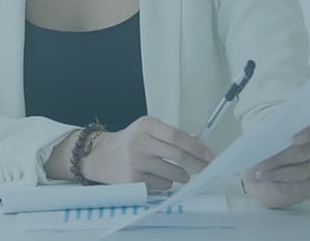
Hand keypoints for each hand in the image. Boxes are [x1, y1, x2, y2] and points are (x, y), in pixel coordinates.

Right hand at [82, 116, 214, 189]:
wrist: (98, 156)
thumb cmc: (127, 143)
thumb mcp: (146, 131)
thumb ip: (171, 135)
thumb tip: (198, 139)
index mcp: (145, 125)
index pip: (177, 136)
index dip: (197, 147)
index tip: (210, 155)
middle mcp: (139, 142)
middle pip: (179, 155)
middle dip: (198, 164)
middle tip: (207, 168)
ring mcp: (136, 161)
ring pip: (174, 173)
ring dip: (181, 175)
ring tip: (173, 171)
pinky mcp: (133, 179)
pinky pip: (163, 185)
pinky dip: (165, 183)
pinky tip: (153, 176)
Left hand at [242, 117, 309, 208]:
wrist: (264, 171)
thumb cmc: (266, 148)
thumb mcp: (266, 137)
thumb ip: (272, 132)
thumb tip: (265, 135)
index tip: (294, 139)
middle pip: (303, 152)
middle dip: (278, 159)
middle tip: (260, 164)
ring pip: (301, 171)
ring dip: (277, 174)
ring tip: (260, 174)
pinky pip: (304, 186)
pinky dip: (285, 186)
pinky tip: (272, 183)